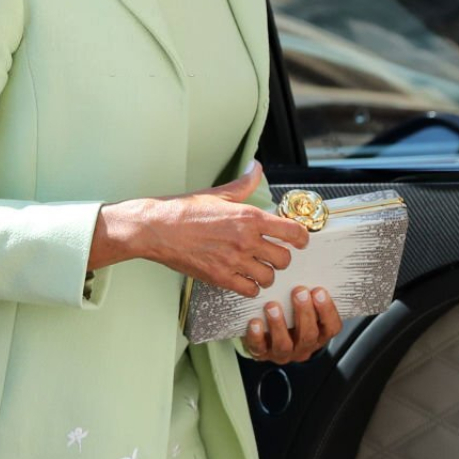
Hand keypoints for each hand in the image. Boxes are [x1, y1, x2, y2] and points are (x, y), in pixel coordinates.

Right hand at [90, 160, 308, 295]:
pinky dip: (249, 286)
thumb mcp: (218, 193)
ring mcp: (234, 261)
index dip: (301, 238)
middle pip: (284, 258)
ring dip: (265, 273)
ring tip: (256, 266)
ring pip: (269, 277)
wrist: (157, 229)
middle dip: (281, 256)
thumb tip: (255, 168)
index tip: (300, 240)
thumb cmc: (184, 211)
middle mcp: (245, 240)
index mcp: (248, 217)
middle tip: (272, 253)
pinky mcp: (220, 278)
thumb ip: (244, 183)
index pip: (292, 232)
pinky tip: (242, 276)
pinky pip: (249, 290)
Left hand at [243, 286, 341, 363]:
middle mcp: (303, 346)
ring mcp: (283, 353)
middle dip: (304, 313)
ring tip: (273, 306)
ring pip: (284, 345)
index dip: (327, 311)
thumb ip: (308, 292)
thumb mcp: (303, 305)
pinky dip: (256, 336)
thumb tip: (310, 259)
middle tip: (299, 291)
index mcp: (318, 334)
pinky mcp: (262, 353)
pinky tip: (255, 322)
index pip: (331, 327)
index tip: (319, 291)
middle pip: (309, 335)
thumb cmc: (288, 314)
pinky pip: (259, 349)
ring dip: (279, 325)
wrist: (266, 337)